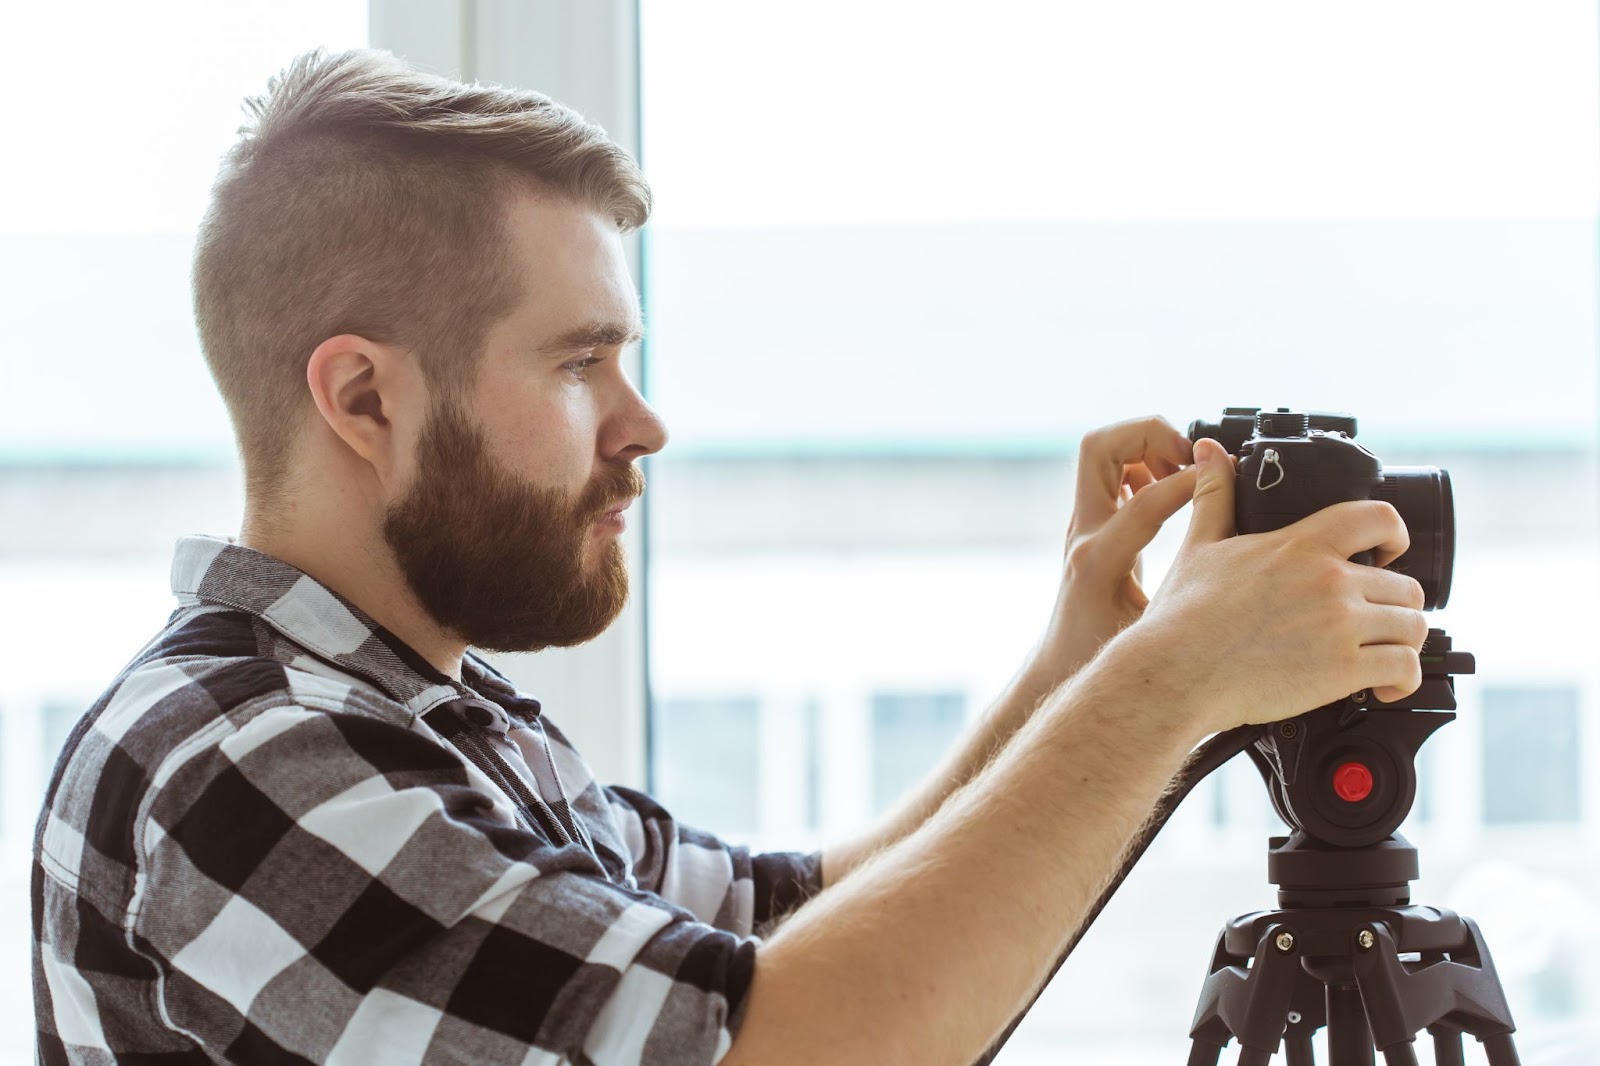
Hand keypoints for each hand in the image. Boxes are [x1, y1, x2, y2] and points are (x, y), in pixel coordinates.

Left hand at [1029, 416, 1199, 684]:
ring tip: (1186, 471)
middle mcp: (1083, 533)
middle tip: (1191, 458)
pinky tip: (1171, 490)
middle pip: (1098, 448)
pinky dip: (1144, 464)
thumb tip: (1240, 573)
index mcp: (1098, 562)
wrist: (1061, 664)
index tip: (1225, 476)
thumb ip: (1187, 597)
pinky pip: (1111, 470)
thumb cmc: (1107, 658)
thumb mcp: (1155, 633)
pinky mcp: (1090, 522)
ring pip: (1100, 451)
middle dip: (1149, 436)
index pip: (1142, 502)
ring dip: (1146, 446)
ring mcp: (1082, 524)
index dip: (1188, 482)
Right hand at [1132, 438, 1429, 733]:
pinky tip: (1384, 687)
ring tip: (1379, 655)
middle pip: (1405, 585)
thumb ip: (1215, 495)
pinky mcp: (1344, 670)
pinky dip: (1404, 681)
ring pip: (1413, 627)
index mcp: (1300, 545)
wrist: (1176, 673)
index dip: (1396, 534)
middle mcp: (1329, 580)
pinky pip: (1406, 669)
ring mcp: (1340, 624)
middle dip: (1394, 606)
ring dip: (1401, 643)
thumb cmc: (1183, 618)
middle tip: (1372, 622)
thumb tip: (1210, 452)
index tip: (1389, 551)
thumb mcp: (1199, 546)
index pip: (1379, 518)